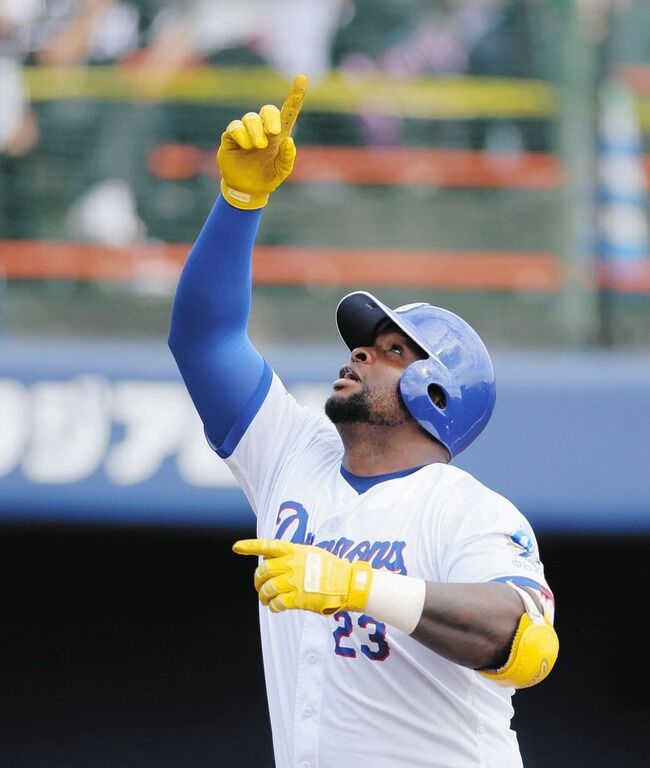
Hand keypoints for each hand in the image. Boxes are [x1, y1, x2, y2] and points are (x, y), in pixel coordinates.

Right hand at [216, 74, 307, 208]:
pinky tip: (246, 146)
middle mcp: (263, 129)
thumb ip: (287, 157)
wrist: (247, 190)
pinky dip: (241, 135)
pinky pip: (235, 128)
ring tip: (259, 146)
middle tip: (274, 132)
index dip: (295, 95)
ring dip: (256, 131)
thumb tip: (288, 140)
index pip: (288, 111)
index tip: (302, 78)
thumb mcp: (282, 171)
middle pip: (267, 110)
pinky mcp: (231, 138)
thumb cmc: (267, 177)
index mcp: (279, 135)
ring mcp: (247, 132)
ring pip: (250, 119)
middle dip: (271, 118)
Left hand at [232, 538, 372, 614]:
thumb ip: (293, 555)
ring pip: (266, 589)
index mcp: (293, 550)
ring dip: (263, 596)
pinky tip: (276, 608)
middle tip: (259, 588)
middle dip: (258, 581)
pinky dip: (273, 607)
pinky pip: (276, 603)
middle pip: (262, 571)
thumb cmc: (331, 568)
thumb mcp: (311, 553)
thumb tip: (276, 562)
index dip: (250, 546)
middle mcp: (290, 564)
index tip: (236, 547)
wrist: (347, 583)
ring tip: (265, 601)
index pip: (267, 546)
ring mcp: (292, 581)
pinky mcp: (296, 598)